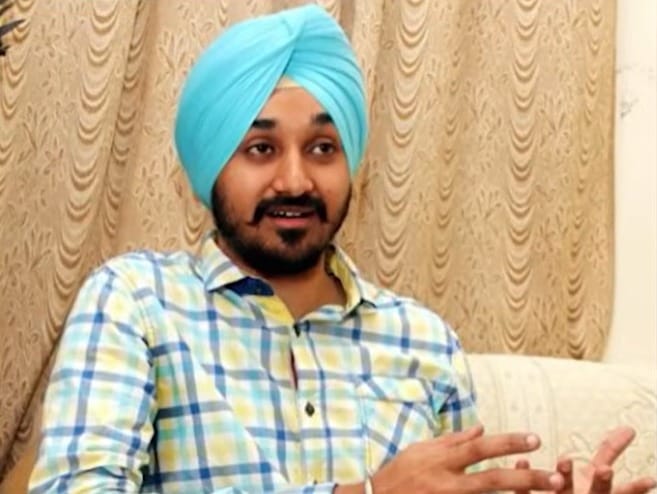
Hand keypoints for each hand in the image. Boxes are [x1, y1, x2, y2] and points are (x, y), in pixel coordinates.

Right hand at [336, 424, 565, 493]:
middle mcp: (447, 484)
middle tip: (556, 478)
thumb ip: (453, 441)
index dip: (507, 443)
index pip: (480, 449)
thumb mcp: (421, 450)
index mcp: (442, 461)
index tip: (535, 439)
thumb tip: (482, 429)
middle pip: (493, 481)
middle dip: (527, 480)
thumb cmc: (398, 474)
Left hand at [513, 426, 656, 493]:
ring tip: (564, 459)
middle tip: (606, 470)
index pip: (622, 493)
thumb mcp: (596, 476)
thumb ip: (610, 452)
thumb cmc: (578, 492)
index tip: (649, 480)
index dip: (635, 489)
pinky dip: (525, 484)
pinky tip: (523, 460)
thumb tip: (628, 429)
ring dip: (564, 477)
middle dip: (602, 484)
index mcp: (596, 493)